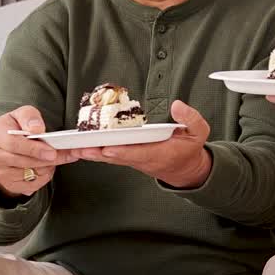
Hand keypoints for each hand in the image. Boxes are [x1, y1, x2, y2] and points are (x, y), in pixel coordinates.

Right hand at [0, 106, 76, 196]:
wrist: (5, 143)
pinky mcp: (9, 185)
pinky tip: (45, 165)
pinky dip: (44, 176)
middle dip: (49, 158)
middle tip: (69, 154)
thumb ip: (30, 117)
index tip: (51, 151)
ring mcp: (0, 173)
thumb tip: (37, 129)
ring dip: (48, 166)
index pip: (14, 144)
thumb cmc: (15, 127)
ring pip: (31, 174)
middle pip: (25, 162)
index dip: (34, 149)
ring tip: (53, 155)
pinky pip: (33, 185)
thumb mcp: (22, 114)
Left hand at [74, 100, 212, 187]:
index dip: (123, 151)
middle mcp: (144, 160)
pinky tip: (82, 149)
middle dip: (99, 153)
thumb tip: (177, 105)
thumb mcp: (199, 132)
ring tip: (75, 148)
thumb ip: (191, 118)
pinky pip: (111, 157)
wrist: (186, 170)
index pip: (139, 153)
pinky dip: (97, 154)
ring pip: (111, 158)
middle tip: (80, 148)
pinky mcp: (129, 159)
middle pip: (118, 157)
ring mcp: (135, 161)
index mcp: (161, 154)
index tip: (108, 148)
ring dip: (93, 154)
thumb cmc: (190, 149)